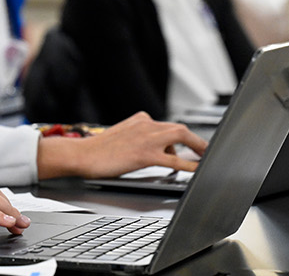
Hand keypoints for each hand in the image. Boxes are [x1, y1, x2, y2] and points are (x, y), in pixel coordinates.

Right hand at [39, 112, 206, 178]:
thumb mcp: (122, 137)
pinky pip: (174, 160)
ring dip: (197, 149)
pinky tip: (197, 169)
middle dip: (197, 141)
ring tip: (205, 159)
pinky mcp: (145, 154)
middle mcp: (145, 124)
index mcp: (140, 120)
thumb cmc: (97, 151)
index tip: (192, 144)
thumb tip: (159, 152)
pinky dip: (189, 164)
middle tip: (207, 151)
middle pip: (180, 129)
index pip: (168, 126)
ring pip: (181, 138)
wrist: (81, 155)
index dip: (184, 136)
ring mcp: (146, 139)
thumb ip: (141, 138)